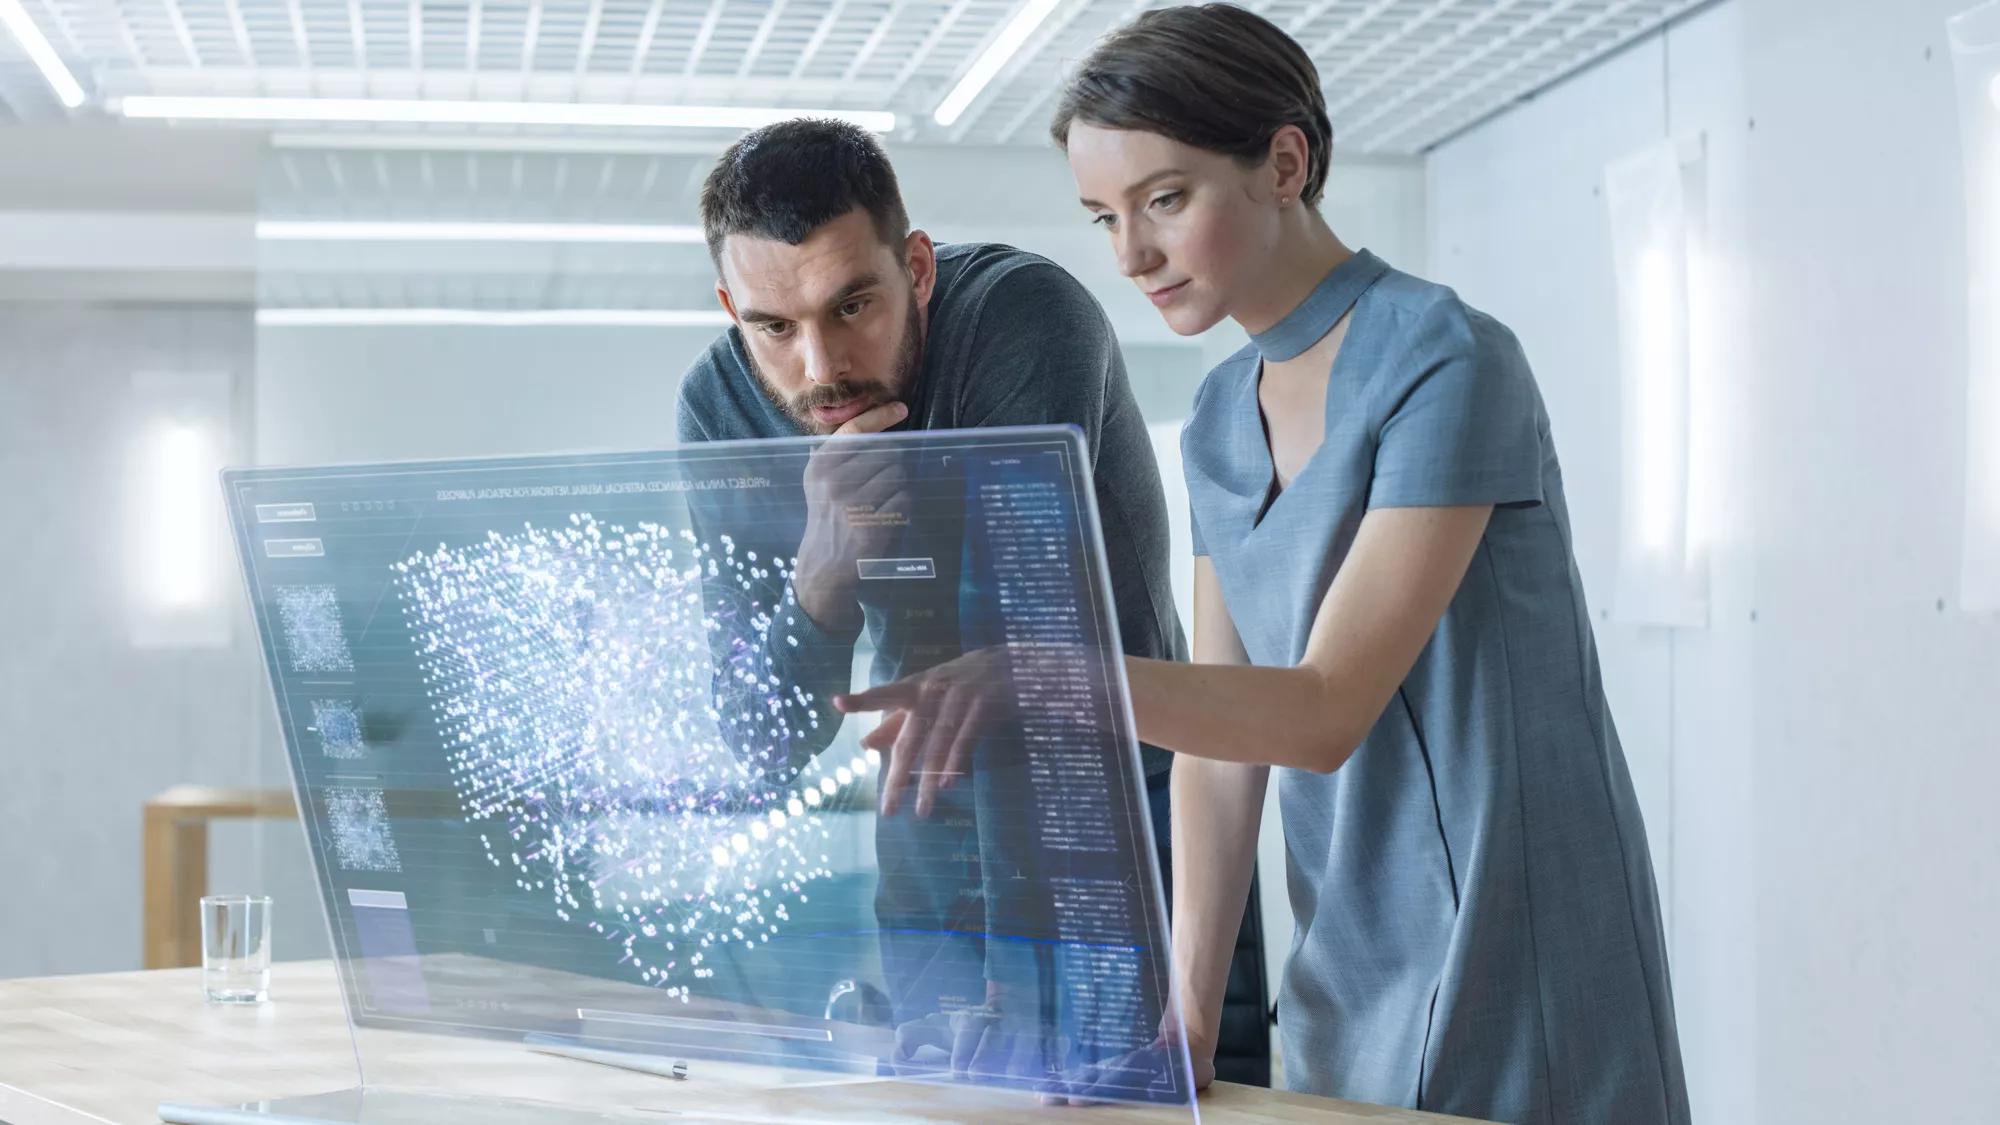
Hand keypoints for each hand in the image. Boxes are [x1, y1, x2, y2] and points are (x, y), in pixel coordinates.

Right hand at [792, 401, 910, 632]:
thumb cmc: (828, 514)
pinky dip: (904, 503)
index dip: (880, 416)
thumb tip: (874, 425)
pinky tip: (890, 513)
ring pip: (898, 474)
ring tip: (885, 497)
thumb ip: (838, 452)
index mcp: (821, 466)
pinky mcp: (872, 526)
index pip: (855, 430)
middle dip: (892, 462)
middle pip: (886, 452)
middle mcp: (833, 483)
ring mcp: (853, 505)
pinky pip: (904, 499)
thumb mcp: (820, 480)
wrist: (825, 562)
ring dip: (900, 483)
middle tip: (883, 479)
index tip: (901, 408)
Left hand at [834, 645, 1013, 817]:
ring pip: (938, 746)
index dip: (863, 700)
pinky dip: (956, 761)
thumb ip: (897, 720)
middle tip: (888, 808)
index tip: (838, 703)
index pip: (885, 695)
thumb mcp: (927, 696)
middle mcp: (933, 690)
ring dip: (929, 781)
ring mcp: (959, 697)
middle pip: (910, 739)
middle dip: (898, 776)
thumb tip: (865, 744)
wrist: (1012, 664)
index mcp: (916, 687)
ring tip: (922, 810)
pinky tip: (947, 783)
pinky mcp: (983, 705)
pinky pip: (966, 738)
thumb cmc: (962, 682)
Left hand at [891, 987, 1054, 1090]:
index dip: (964, 1048)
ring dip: (1020, 1056)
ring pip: (1025, 1037)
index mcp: (977, 1018)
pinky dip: (1056, 1059)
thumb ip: (914, 1035)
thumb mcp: (939, 1025)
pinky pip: (1056, 1046)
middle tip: (977, 1073)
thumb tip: (896, 1053)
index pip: (969, 1029)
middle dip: (986, 1053)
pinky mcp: (1051, 1036)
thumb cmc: (969, 1025)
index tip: (960, 1070)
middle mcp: (1003, 1020)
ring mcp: (1029, 1026)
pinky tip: (1053, 1076)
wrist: (1014, 998)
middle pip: (995, 1033)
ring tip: (1014, 1076)